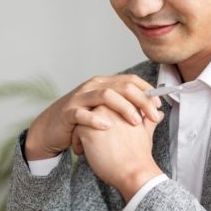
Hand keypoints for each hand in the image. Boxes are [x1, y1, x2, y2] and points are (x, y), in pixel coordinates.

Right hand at [25, 75, 163, 159]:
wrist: (51, 129)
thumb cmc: (84, 122)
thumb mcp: (108, 113)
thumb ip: (131, 111)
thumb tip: (158, 113)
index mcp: (104, 84)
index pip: (131, 80)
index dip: (147, 91)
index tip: (159, 105)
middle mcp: (93, 86)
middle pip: (122, 86)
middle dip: (141, 101)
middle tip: (154, 117)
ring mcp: (80, 98)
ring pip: (105, 95)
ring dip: (124, 108)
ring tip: (136, 121)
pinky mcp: (68, 112)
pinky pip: (82, 114)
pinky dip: (96, 119)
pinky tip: (107, 127)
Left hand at [74, 105, 163, 201]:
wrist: (134, 172)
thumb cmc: (140, 155)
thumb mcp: (146, 132)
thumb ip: (148, 119)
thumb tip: (158, 113)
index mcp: (124, 104)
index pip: (108, 103)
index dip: (106, 117)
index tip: (108, 132)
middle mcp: (109, 106)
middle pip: (94, 109)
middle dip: (93, 123)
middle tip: (99, 140)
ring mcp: (97, 117)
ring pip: (82, 119)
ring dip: (83, 132)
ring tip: (90, 147)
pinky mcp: (86, 130)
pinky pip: (75, 132)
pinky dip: (77, 142)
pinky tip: (84, 153)